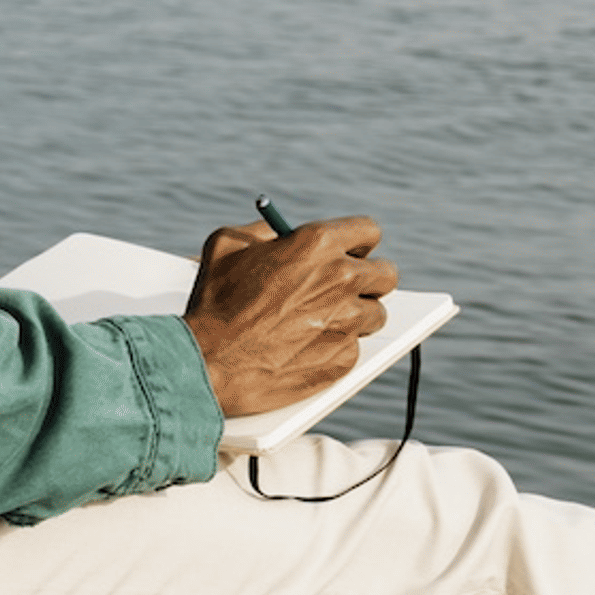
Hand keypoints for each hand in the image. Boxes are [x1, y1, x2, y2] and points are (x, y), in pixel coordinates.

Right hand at [182, 212, 395, 417]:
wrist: (208, 363)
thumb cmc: (214, 303)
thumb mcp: (228, 245)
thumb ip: (264, 232)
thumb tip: (282, 234)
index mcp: (318, 244)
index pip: (368, 231)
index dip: (356, 242)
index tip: (349, 252)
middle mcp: (342, 279)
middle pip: (386, 274)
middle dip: (367, 279)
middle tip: (345, 287)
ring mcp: (347, 322)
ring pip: (375, 314)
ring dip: (355, 315)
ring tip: (320, 320)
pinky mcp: (344, 359)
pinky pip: (355, 347)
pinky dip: (336, 346)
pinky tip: (305, 346)